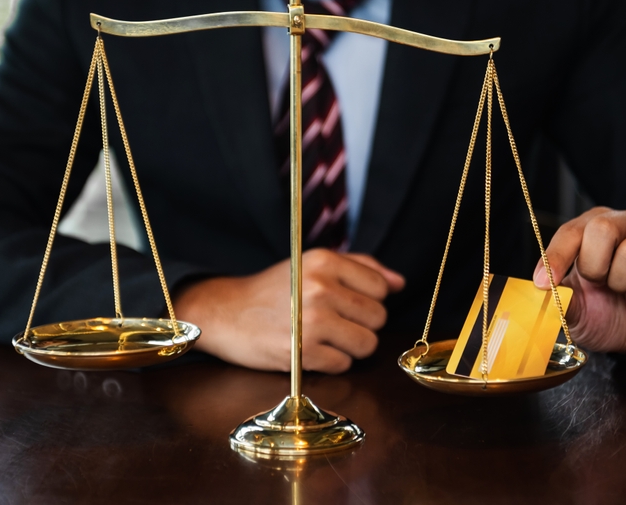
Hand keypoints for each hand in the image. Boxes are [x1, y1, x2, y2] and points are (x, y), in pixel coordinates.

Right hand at [175, 249, 404, 372]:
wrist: (225, 313)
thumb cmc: (274, 290)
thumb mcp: (312, 265)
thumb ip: (360, 268)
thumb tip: (400, 283)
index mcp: (325, 261)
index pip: (381, 288)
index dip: (368, 300)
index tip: (345, 303)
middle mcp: (321, 288)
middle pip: (378, 317)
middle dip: (361, 325)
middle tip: (333, 323)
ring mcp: (312, 321)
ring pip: (367, 344)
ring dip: (350, 347)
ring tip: (325, 338)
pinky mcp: (303, 352)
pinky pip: (344, 364)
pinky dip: (332, 363)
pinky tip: (311, 351)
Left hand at [534, 207, 625, 356]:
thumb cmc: (605, 312)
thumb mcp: (575, 309)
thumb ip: (559, 298)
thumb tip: (542, 291)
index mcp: (592, 227)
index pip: (571, 231)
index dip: (556, 258)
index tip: (544, 283)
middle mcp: (625, 223)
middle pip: (603, 228)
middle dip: (594, 266)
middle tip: (598, 284)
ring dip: (622, 282)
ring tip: (624, 290)